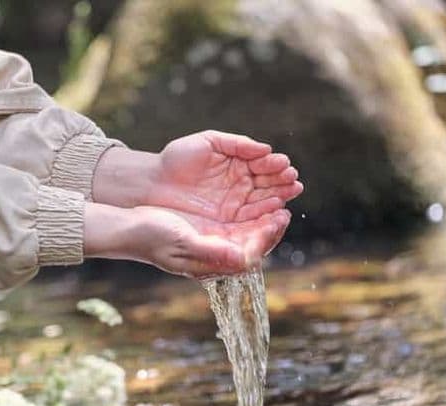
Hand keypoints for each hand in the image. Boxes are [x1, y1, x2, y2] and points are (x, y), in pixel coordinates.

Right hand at [84, 202, 289, 278]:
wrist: (130, 228)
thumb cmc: (152, 237)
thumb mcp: (182, 241)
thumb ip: (212, 251)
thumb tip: (242, 259)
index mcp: (214, 264)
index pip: (251, 254)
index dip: (268, 236)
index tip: (278, 217)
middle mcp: (219, 256)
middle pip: (255, 243)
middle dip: (272, 225)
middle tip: (284, 205)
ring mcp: (216, 243)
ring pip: (249, 231)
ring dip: (264, 215)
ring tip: (277, 196)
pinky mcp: (211, 231)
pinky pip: (239, 222)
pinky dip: (251, 209)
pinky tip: (256, 194)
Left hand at [155, 130, 302, 221]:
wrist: (153, 183)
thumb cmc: (177, 159)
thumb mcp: (207, 142)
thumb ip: (237, 144)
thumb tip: (266, 149)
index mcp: (238, 165)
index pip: (263, 166)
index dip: (275, 166)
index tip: (284, 165)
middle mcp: (240, 186)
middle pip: (267, 185)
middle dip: (282, 183)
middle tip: (292, 181)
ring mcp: (234, 205)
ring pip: (262, 202)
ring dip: (277, 198)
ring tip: (288, 194)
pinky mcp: (226, 223)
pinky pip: (249, 220)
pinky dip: (263, 216)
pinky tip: (275, 210)